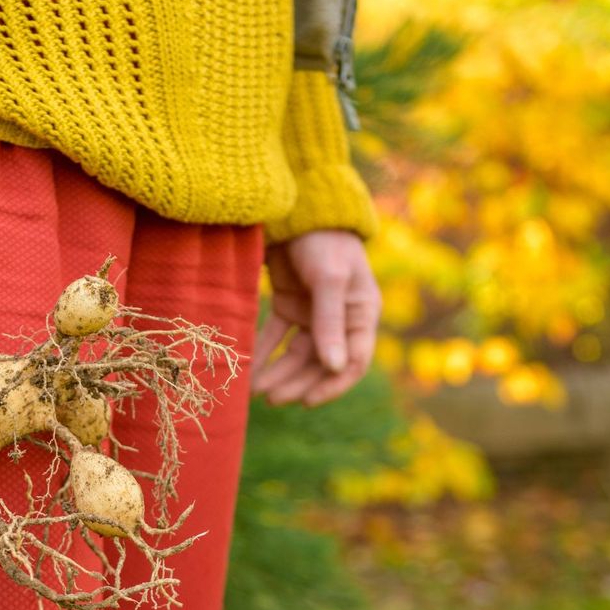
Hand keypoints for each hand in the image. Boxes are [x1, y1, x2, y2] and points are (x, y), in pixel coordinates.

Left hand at [252, 230, 380, 406]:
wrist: (298, 207)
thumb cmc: (324, 240)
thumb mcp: (330, 279)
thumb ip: (329, 323)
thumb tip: (334, 368)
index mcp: (361, 314)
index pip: (353, 361)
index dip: (332, 386)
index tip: (307, 401)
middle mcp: (340, 319)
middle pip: (320, 363)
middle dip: (297, 383)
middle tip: (271, 398)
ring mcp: (313, 314)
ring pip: (296, 355)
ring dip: (279, 373)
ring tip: (256, 390)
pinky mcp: (288, 306)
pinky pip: (276, 338)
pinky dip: (264, 353)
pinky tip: (248, 370)